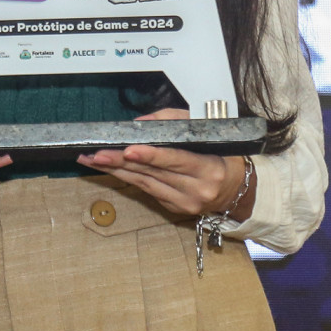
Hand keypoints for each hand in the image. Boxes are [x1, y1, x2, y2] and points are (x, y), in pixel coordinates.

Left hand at [75, 108, 246, 216]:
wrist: (237, 189)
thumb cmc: (221, 154)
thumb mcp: (205, 131)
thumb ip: (174, 121)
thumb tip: (141, 124)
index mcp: (209, 169)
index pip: (176, 160)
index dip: (151, 156)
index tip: (129, 150)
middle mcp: (197, 190)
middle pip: (153, 174)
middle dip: (121, 162)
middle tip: (97, 153)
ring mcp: (185, 204)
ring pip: (144, 184)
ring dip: (116, 171)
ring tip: (93, 159)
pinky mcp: (175, 210)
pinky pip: (146, 190)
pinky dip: (127, 178)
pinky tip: (110, 169)